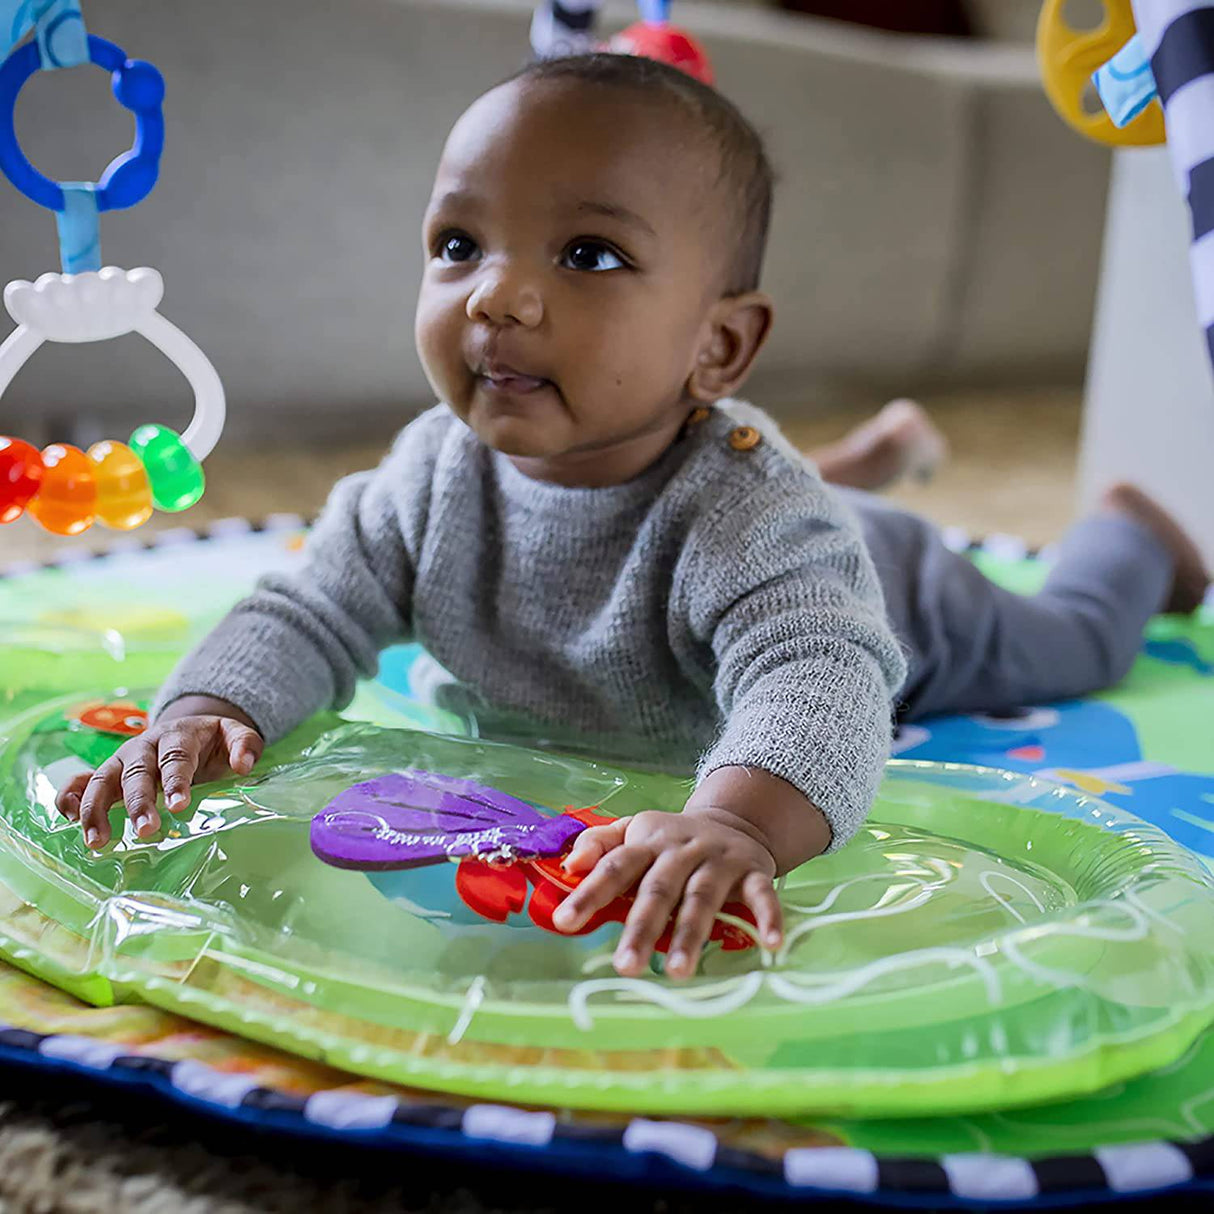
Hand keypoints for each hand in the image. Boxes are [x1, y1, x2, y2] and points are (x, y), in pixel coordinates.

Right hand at [55, 704, 263, 849]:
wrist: (187, 730)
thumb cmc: (211, 741)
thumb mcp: (234, 735)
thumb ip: (245, 744)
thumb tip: (243, 765)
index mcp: (177, 736)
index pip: (175, 758)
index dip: (175, 781)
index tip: (178, 806)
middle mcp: (143, 747)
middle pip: (136, 771)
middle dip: (138, 801)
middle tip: (146, 830)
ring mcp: (121, 760)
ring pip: (102, 780)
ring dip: (96, 809)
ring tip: (98, 842)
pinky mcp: (107, 774)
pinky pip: (80, 782)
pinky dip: (69, 797)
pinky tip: (69, 820)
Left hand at [551, 805, 781, 980]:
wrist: (735, 820)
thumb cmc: (672, 840)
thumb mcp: (633, 830)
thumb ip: (599, 843)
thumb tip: (570, 865)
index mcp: (648, 842)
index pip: (615, 866)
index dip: (589, 893)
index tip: (564, 922)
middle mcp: (682, 850)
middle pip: (659, 890)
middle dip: (641, 928)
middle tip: (625, 966)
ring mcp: (719, 861)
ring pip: (703, 898)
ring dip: (691, 934)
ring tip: (678, 971)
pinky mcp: (754, 870)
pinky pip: (762, 894)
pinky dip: (768, 917)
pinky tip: (770, 944)